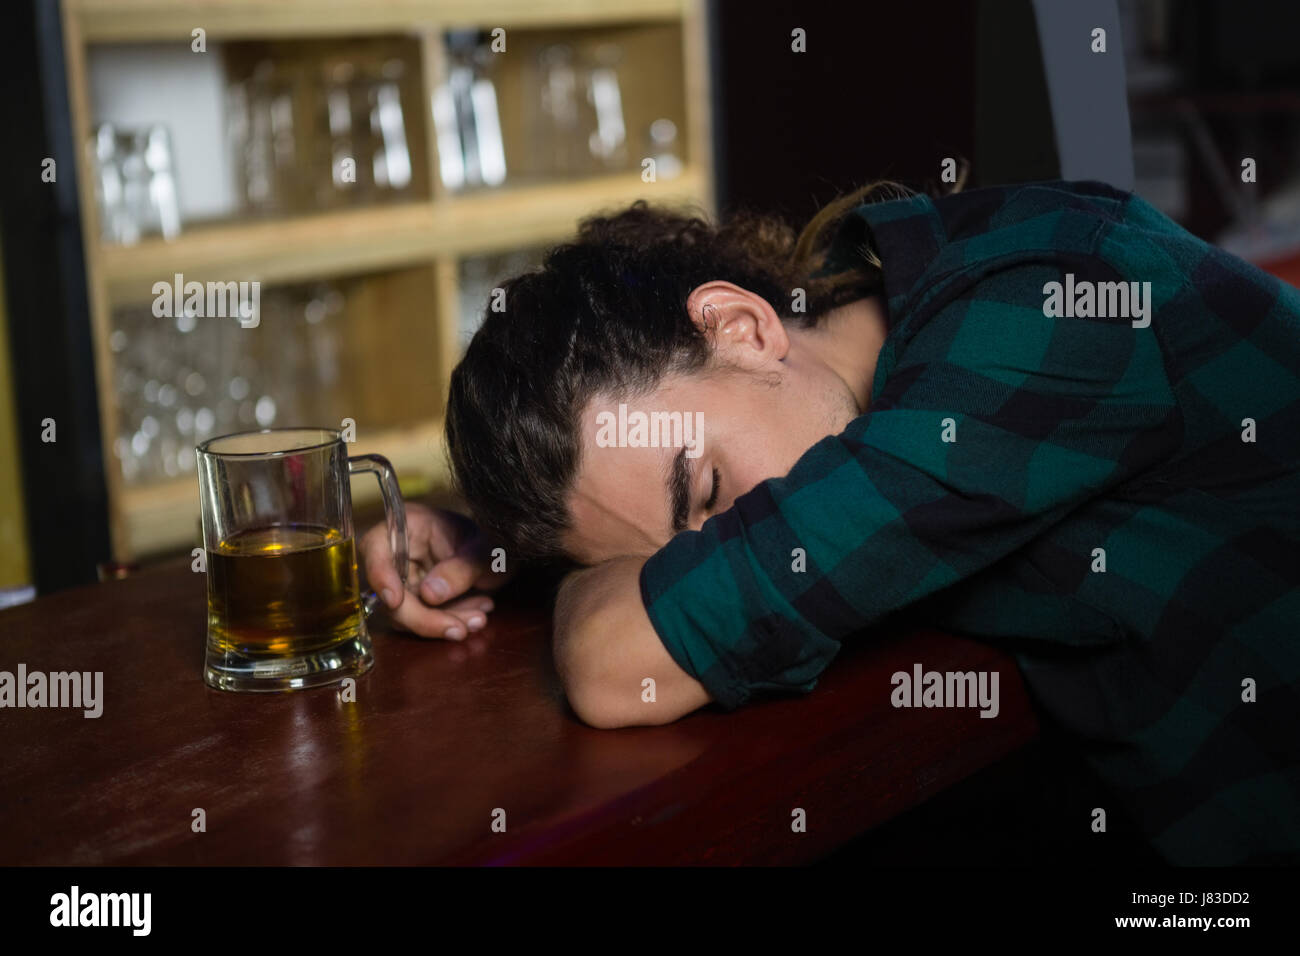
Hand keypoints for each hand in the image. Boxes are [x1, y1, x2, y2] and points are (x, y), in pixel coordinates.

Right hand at [359, 501, 513, 639]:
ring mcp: (406, 578)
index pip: (376, 546)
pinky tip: (476, 616)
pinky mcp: (416, 599)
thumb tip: (429, 595)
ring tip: (478, 619)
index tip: (394, 600)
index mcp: (409, 524)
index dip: (380, 575)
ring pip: (404, 613)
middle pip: (388, 591)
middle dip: (423, 617)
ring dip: (440, 623)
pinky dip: (448, 622)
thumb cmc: (495, 540)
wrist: (505, 555)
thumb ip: (461, 569)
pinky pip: (421, 620)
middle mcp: (400, 552)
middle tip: (458, 628)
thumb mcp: (487, 550)